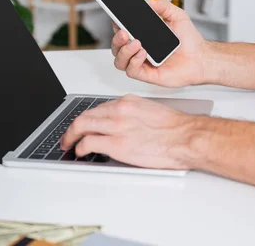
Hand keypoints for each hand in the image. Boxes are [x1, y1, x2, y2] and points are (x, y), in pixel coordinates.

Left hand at [60, 95, 195, 169]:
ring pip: (81, 126)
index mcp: (128, 101)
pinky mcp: (117, 144)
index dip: (88, 118)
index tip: (84, 125)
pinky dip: (80, 148)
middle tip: (68, 136)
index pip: (99, 107)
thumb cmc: (176, 128)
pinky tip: (80, 153)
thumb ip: (133, 115)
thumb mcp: (151, 112)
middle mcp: (119, 110)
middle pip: (85, 115)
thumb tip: (124, 126)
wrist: (186, 137)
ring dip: (70, 136)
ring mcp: (116, 126)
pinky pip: (88, 144)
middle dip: (73, 127)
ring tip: (68, 145)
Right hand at [111, 0, 208, 87]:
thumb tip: (150, 2)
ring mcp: (142, 62)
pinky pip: (131, 71)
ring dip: (123, 51)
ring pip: (120, 61)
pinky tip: (143, 54)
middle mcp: (140, 49)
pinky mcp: (147, 75)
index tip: (116, 19)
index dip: (116, 26)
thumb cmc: (190, 41)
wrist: (201, 58)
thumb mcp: (178, 16)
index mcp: (144, 35)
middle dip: (116, 39)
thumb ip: (164, 7)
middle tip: (124, 32)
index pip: (122, 31)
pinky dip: (134, 62)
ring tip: (136, 43)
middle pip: (117, 47)